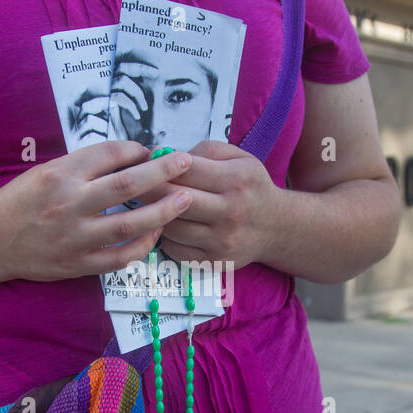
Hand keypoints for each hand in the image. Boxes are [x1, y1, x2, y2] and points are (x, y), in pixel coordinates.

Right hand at [0, 140, 192, 282]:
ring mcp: (75, 237)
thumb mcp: (46, 172)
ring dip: (162, 211)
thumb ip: (83, 166)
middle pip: (126, 185)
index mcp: (60, 174)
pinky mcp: (78, 264)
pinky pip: (120, 257)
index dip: (136, 150)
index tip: (150, 150)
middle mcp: (69, 204)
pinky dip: (142, 246)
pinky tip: (157, 234)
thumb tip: (129, 159)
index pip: (108, 155)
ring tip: (186, 200)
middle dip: (162, 172)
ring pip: (129, 225)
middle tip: (186, 162)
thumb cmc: (20, 201)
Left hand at [139, 141, 278, 271]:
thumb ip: (204, 151)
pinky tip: (167, 226)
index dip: (159, 165)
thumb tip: (165, 156)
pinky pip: (174, 248)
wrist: (277, 227)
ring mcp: (222, 239)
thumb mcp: (239, 158)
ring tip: (149, 205)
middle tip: (135, 184)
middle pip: (174, 198)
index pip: (185, 169)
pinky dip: (165, 237)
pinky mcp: (214, 260)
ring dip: (155, 215)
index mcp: (236, 179)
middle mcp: (231, 211)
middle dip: (148, 189)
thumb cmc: (251, 187)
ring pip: (171, 226)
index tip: (144, 163)